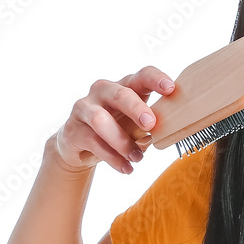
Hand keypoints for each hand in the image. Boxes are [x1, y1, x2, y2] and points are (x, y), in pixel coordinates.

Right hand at [51, 67, 176, 174]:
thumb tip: (168, 131)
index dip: (155, 79)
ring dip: (122, 140)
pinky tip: (126, 168)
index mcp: (125, 87)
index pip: (141, 76)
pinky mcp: (73, 129)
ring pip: (100, 119)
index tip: (170, 88)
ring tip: (137, 157)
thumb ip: (149, 124)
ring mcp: (84, 108)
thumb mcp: (135, 125)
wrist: (79, 146)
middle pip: (120, 93)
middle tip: (150, 124)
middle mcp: (103, 91)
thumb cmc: (115, 130)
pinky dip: (112, 158)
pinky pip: (92, 141)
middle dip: (136, 108)